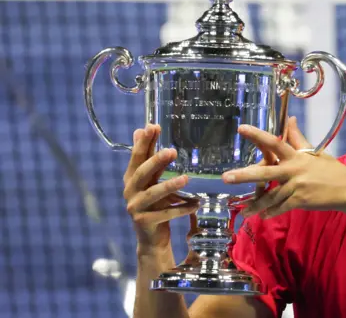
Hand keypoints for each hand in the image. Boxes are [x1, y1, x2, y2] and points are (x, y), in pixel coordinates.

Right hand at [122, 124, 198, 251]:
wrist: (151, 238)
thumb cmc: (154, 204)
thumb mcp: (150, 180)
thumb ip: (148, 158)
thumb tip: (141, 128)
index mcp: (131, 179)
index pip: (136, 157)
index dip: (143, 142)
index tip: (152, 126)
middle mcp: (130, 192)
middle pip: (142, 173)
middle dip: (156, 161)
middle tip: (172, 150)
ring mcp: (136, 208)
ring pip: (153, 194)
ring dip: (170, 186)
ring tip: (186, 179)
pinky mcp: (145, 222)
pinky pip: (166, 214)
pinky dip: (181, 208)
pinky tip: (195, 204)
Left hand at [222, 117, 345, 218]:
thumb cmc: (332, 171)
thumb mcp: (315, 152)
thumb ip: (298, 139)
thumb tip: (290, 119)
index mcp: (297, 156)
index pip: (274, 143)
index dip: (257, 135)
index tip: (241, 128)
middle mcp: (294, 170)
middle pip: (265, 173)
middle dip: (244, 176)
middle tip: (226, 178)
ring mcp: (297, 186)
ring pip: (270, 196)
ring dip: (256, 205)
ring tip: (243, 210)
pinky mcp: (301, 201)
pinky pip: (281, 207)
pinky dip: (271, 212)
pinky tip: (263, 216)